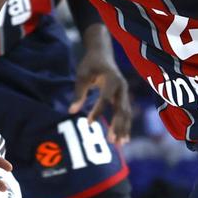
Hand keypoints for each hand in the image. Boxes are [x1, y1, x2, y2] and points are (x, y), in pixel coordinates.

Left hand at [69, 28, 132, 143]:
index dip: (98, 111)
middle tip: (112, 141)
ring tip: (120, 144)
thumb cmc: (90, 64)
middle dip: (117, 126)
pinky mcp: (123, 97)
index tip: (88, 123)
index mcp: (112, 79)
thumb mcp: (82, 75)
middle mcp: (122, 86)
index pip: (105, 98)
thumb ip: (79, 93)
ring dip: (123, 129)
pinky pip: (126, 113)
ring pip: (126, 113)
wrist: (102, 53)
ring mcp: (125, 92)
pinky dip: (125, 125)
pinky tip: (123, 139)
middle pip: (121, 109)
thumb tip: (72, 111)